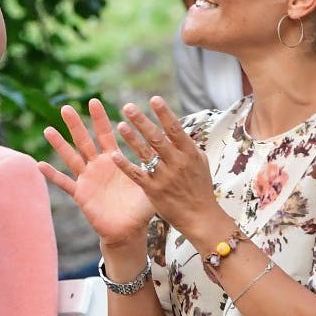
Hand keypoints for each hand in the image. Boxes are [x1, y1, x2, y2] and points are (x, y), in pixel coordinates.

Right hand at [37, 99, 155, 247]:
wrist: (129, 230)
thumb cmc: (140, 207)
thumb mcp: (149, 183)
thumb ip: (153, 168)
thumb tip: (167, 151)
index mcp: (114, 160)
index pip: (106, 134)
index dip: (100, 119)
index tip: (93, 101)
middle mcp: (98, 166)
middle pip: (84, 140)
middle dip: (75, 124)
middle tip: (66, 107)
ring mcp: (87, 179)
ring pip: (71, 158)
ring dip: (59, 145)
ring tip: (48, 130)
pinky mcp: (81, 195)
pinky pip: (65, 183)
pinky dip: (52, 175)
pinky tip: (39, 165)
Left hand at [113, 97, 222, 239]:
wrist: (200, 217)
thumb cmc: (200, 187)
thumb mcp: (200, 162)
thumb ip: (187, 145)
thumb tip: (176, 127)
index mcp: (189, 153)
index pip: (175, 129)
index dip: (164, 114)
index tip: (154, 99)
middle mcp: (177, 163)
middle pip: (157, 138)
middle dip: (142, 121)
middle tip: (128, 107)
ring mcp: (165, 177)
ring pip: (146, 154)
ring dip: (132, 139)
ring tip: (120, 125)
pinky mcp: (154, 190)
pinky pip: (137, 175)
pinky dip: (126, 165)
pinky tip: (115, 156)